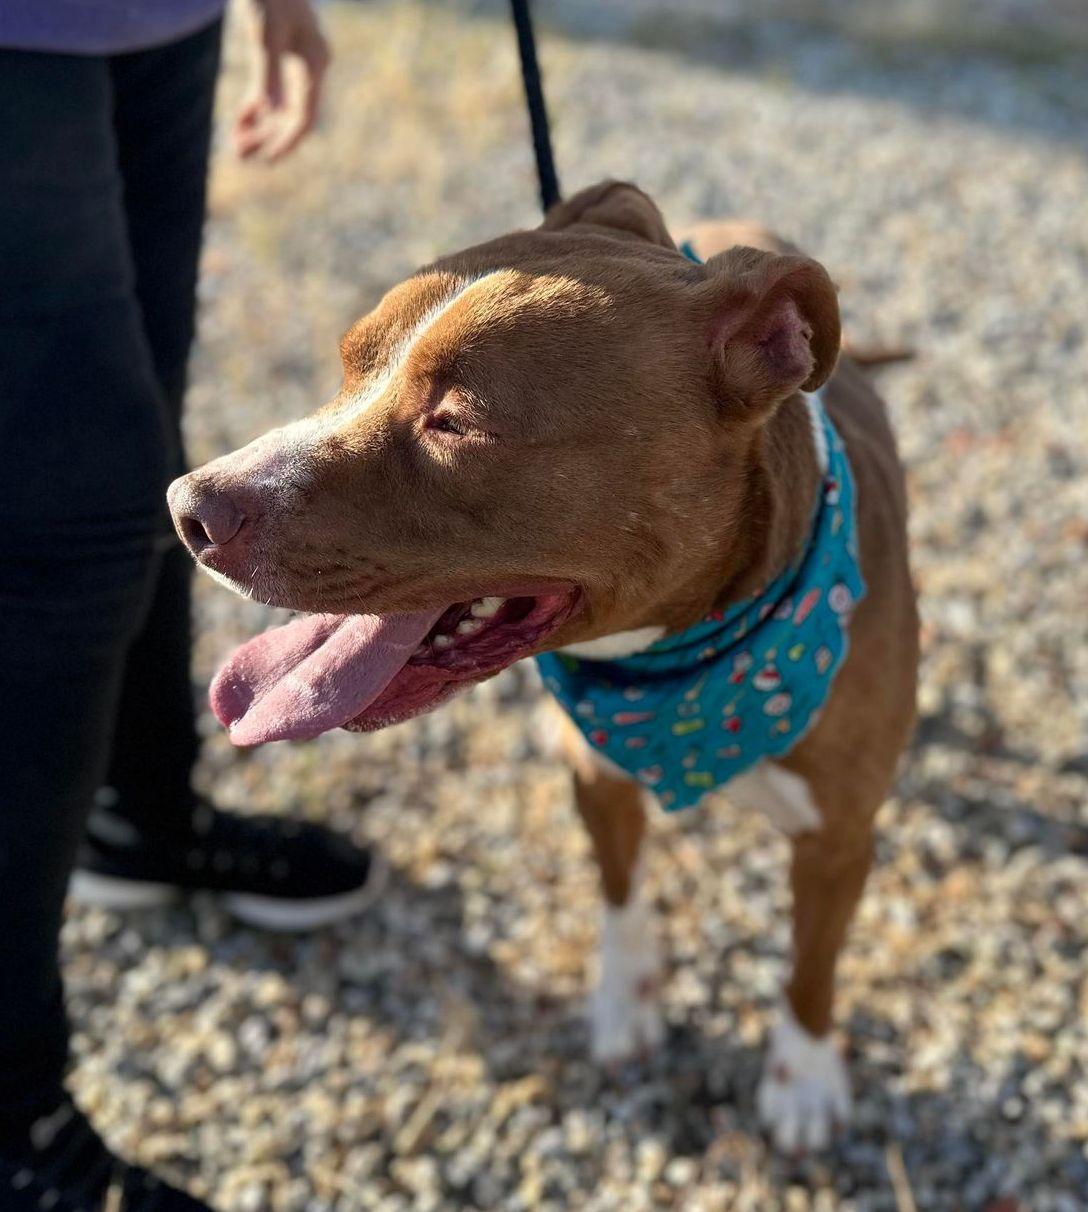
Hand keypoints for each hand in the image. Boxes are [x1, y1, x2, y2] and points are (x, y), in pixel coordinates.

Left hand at [233, 0, 330, 162]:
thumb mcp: (265, 32)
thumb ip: (268, 73)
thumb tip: (270, 112)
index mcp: (314, 62)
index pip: (303, 114)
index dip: (286, 140)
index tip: (268, 160)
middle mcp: (309, 66)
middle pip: (291, 115)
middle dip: (267, 137)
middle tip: (239, 156)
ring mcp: (295, 62)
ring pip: (280, 107)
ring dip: (260, 129)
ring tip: (236, 148)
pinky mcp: (279, 54)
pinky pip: (270, 91)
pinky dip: (255, 108)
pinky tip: (238, 124)